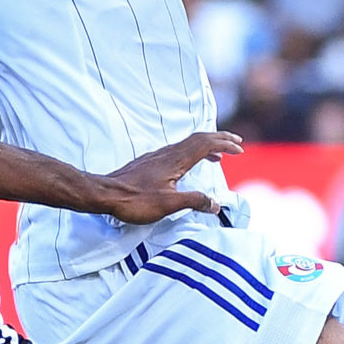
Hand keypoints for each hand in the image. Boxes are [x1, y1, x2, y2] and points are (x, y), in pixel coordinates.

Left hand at [98, 129, 241, 221]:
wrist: (104, 193)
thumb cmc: (134, 200)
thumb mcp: (168, 205)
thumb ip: (194, 201)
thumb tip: (216, 204)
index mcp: (176, 160)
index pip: (206, 144)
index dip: (225, 144)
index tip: (239, 150)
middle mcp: (168, 153)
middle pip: (199, 139)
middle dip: (220, 139)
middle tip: (236, 143)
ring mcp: (157, 156)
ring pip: (187, 144)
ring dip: (206, 146)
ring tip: (218, 156)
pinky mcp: (150, 162)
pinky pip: (177, 150)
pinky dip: (192, 153)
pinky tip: (189, 165)